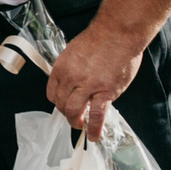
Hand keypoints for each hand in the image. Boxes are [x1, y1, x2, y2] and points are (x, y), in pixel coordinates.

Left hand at [46, 24, 145, 140]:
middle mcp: (70, 78)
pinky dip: (94, 128)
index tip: (63, 105)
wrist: (118, 33)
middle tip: (73, 117)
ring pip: (74, 111)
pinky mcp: (105, 92)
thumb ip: (71, 68)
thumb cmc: (100, 39)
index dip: (58, 102)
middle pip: (61, 104)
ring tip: (81, 126)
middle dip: (66, 114)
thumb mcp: (75, 51)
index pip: (52, 92)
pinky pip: (96, 115)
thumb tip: (71, 82)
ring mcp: (87, 86)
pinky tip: (94, 136)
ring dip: (76, 122)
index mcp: (61, 67)